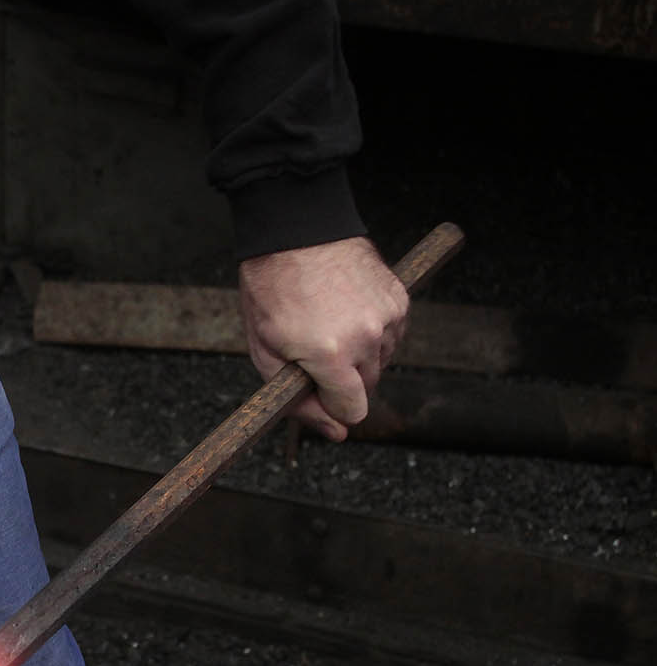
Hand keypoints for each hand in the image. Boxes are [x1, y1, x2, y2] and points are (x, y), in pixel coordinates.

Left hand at [238, 236, 407, 440]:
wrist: (295, 232)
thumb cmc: (272, 292)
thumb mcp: (266, 352)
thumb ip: (299, 401)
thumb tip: (335, 433)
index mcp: (330, 355)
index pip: (353, 411)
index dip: (332, 406)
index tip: (317, 390)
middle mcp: (365, 337)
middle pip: (367, 388)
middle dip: (342, 379)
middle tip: (315, 349)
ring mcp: (387, 317)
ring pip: (381, 361)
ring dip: (359, 354)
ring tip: (329, 324)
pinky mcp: (400, 299)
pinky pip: (392, 335)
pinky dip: (372, 331)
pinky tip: (346, 311)